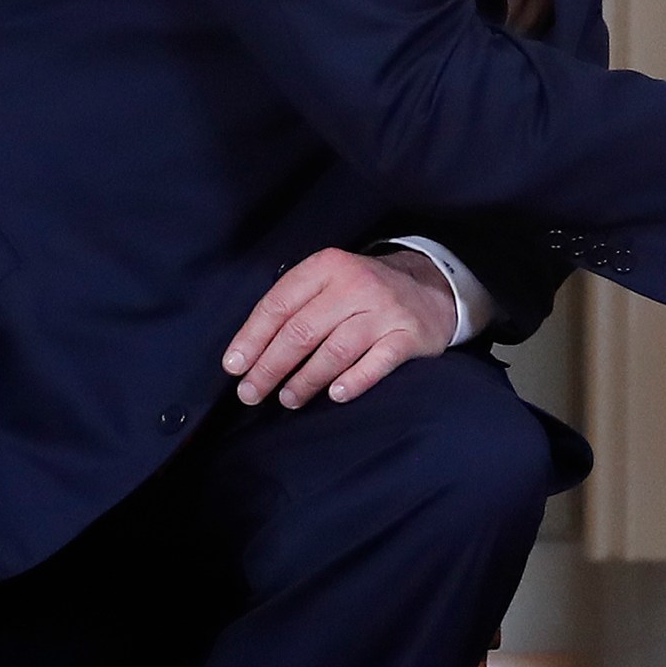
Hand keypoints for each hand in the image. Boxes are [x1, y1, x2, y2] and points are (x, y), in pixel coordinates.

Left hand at [223, 247, 456, 408]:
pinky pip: (376, 364)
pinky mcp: (409, 336)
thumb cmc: (363, 293)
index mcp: (328, 267)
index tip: (234, 367)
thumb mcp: (330, 282)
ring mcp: (385, 310)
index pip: (279, 304)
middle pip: (302, 331)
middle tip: (251, 394)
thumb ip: (295, 306)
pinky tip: (335, 396)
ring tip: (288, 399)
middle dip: (270, 367)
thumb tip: (248, 354)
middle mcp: (357, 285)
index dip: (252, 339)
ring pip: (334, 351)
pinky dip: (353, 382)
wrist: (431, 289)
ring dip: (305, 381)